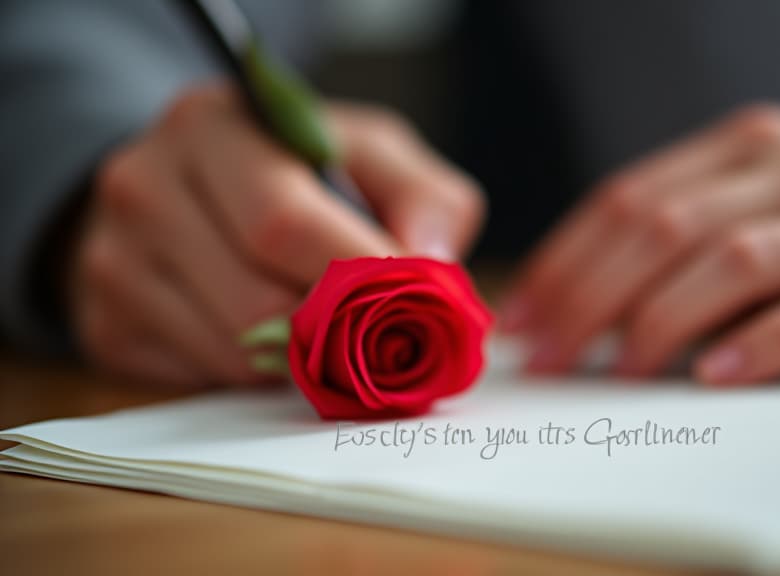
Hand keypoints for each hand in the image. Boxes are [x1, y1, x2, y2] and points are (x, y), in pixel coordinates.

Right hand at [71, 84, 482, 386]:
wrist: (180, 188)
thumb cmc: (293, 170)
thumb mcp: (367, 151)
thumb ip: (421, 196)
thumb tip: (434, 269)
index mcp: (211, 127)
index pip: (284, 222)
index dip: (360, 276)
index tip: (422, 305)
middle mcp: (145, 188)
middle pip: (257, 301)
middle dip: (339, 331)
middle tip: (390, 336)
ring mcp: (114, 261)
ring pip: (235, 354)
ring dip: (303, 358)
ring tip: (334, 328)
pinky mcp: (108, 325)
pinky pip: (206, 379)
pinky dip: (258, 374)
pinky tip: (276, 339)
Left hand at [504, 104, 779, 382]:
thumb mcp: (777, 183)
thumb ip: (697, 221)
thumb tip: (596, 296)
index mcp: (748, 145)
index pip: (630, 198)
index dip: (566, 261)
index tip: (523, 318)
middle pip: (664, 229)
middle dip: (588, 298)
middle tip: (547, 358)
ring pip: (733, 262)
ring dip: (659, 321)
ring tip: (618, 372)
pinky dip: (765, 343)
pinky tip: (716, 377)